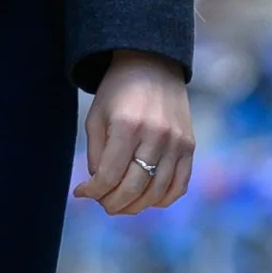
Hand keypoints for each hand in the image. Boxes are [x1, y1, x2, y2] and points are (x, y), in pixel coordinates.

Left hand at [76, 51, 194, 215]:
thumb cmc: (117, 92)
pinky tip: (147, 198)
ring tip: (122, 203)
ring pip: (156, 192)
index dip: (93, 192)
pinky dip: (162, 199)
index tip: (82, 192)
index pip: (109, 176)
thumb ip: (96, 155)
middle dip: (112, 203)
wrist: (152, 65)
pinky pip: (179, 185)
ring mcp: (176, 142)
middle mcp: (155, 135)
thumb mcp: (96, 118)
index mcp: (127, 126)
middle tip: (103, 203)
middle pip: (133, 188)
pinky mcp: (189, 146)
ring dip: (135, 206)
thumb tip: (99, 189)